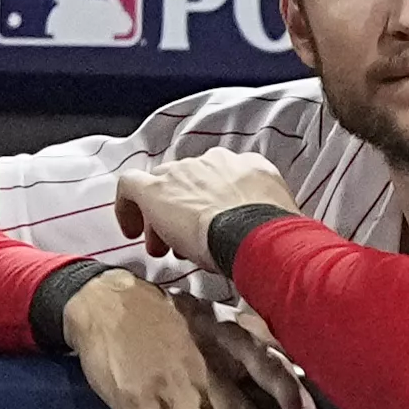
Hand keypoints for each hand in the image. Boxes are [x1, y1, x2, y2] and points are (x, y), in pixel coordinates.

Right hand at [61, 270, 305, 408]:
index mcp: (229, 344)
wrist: (104, 301)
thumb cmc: (170, 314)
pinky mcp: (138, 406)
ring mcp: (172, 390)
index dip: (289, 393)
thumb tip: (297, 366)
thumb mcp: (215, 314)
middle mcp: (206, 370)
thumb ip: (253, 340)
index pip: (266, 366)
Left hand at [112, 148, 303, 272]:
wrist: (254, 234)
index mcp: (249, 166)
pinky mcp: (154, 188)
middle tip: (183, 243)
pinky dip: (127, 206)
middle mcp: (214, 162)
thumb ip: (265, 217)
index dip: (212, 204)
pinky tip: (131, 230)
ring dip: (161, 216)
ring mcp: (182, 172)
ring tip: (162, 247)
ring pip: (163, 187)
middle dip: (184, 212)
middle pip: (188, 182)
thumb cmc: (275, 235)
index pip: (221, 180)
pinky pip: (130, 185)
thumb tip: (261, 235)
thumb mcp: (280, 219)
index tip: (211, 226)